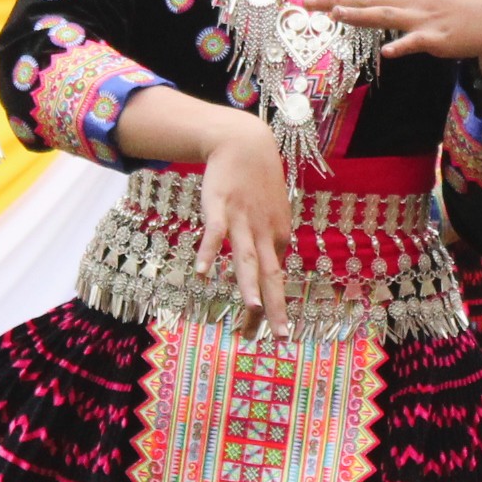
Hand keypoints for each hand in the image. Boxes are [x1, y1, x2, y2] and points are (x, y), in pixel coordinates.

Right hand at [197, 127, 292, 323]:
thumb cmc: (258, 183)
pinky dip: (208, 253)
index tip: (275, 338)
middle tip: (281, 338)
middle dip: (275, 308)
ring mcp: (242, 220)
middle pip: (269, 276)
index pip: (277, 281)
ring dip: (250, 283)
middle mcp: (264, 232)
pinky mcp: (220, 207)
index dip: (275, 311)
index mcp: (278, 237)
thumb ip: (270, 243)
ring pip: (246, 257)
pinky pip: (214, 234)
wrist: (246, 143)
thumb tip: (269, 272)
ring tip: (252, 309)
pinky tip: (200, 273)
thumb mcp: (272, 216)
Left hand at [299, 0, 481, 87]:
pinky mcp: (438, 37)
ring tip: (337, 13)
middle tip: (307, 2)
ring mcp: (425, 16)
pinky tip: (388, 52)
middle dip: (336, 0)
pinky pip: (415, 42)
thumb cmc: (468, 2)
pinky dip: (402, 46)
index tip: (319, 1)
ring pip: (385, 14)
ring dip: (360, 14)